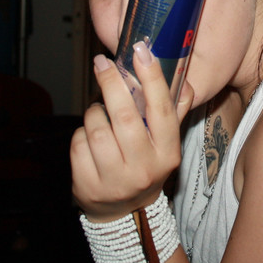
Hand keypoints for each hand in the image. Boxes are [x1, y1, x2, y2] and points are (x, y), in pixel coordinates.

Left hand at [71, 41, 193, 221]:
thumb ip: (174, 111)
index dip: (152, 77)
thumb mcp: (165, 143)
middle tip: (102, 63)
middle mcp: (144, 168)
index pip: (162, 110)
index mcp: (167, 153)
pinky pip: (78, 143)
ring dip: (94, 112)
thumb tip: (184, 79)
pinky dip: (81, 132)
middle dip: (110, 83)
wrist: (125, 213)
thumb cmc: (146, 165)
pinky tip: (90, 136)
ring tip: (99, 112)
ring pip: (96, 129)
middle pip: (124, 116)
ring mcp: (115, 180)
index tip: (141, 50)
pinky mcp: (88, 186)